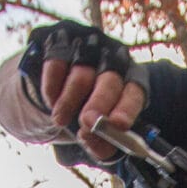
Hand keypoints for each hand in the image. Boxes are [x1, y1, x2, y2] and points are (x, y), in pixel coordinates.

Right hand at [20, 21, 144, 161]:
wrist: (54, 82)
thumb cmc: (84, 107)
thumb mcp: (97, 127)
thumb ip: (100, 142)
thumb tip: (97, 146)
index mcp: (131, 80)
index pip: (134, 93)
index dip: (127, 108)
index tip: (119, 125)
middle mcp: (113, 59)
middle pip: (109, 82)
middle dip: (98, 106)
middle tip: (86, 123)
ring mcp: (87, 47)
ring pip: (81, 76)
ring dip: (68, 102)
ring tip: (60, 120)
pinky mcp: (61, 41)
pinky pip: (56, 65)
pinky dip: (52, 87)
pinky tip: (51, 100)